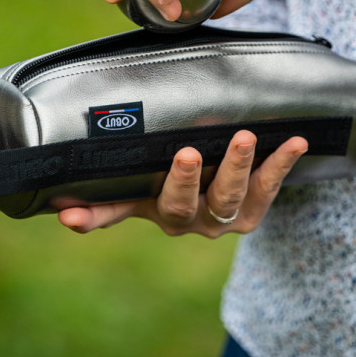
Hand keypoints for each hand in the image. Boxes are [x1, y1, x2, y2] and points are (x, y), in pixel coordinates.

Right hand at [57, 131, 307, 237]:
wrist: (224, 188)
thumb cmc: (172, 170)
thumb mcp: (143, 174)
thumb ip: (114, 175)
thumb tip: (59, 181)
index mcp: (148, 206)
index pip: (114, 212)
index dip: (93, 216)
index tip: (70, 213)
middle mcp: (184, 219)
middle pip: (180, 204)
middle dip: (184, 180)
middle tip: (188, 154)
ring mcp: (220, 217)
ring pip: (228, 196)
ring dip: (237, 167)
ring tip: (243, 138)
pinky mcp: (253, 212)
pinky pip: (269, 187)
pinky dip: (281, 163)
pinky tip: (296, 141)